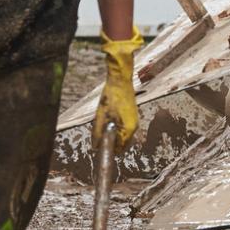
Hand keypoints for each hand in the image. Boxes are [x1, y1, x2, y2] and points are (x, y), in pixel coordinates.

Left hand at [94, 33, 142, 147]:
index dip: (108, 150)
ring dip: (112, 134)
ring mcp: (134, 121)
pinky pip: (123, 127)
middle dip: (110, 142)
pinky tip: (107, 119)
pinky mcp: (132, 115)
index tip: (99, 147)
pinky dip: (115, 127)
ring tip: (101, 125)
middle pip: (121, 143)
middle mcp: (134, 127)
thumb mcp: (100, 116)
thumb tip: (95, 147)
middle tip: (98, 136)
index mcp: (128, 129)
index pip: (119, 149)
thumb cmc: (111, 96)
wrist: (120, 79)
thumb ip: (98, 133)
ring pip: (122, 135)